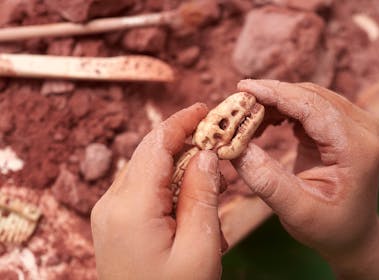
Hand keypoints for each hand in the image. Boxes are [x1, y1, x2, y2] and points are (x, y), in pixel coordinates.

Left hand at [91, 104, 223, 279]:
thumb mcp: (200, 247)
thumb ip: (202, 193)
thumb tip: (205, 152)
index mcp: (131, 205)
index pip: (156, 145)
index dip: (182, 122)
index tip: (206, 109)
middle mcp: (112, 201)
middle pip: (149, 153)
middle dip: (183, 141)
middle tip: (217, 142)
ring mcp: (109, 212)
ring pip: (147, 169)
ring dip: (179, 165)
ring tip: (212, 179)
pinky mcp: (114, 221)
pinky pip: (142, 188)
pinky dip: (168, 183)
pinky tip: (191, 198)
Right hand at [233, 80, 378, 278]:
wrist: (352, 232)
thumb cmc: (328, 227)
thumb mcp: (297, 211)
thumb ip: (267, 181)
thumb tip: (235, 148)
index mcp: (356, 147)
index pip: (312, 107)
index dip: (276, 94)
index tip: (242, 88)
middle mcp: (360, 127)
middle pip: (309, 96)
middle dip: (269, 96)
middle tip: (234, 105)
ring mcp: (352, 123)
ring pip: (306, 97)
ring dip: (273, 102)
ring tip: (244, 117)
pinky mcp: (339, 124)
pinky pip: (306, 106)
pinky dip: (281, 110)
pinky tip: (262, 121)